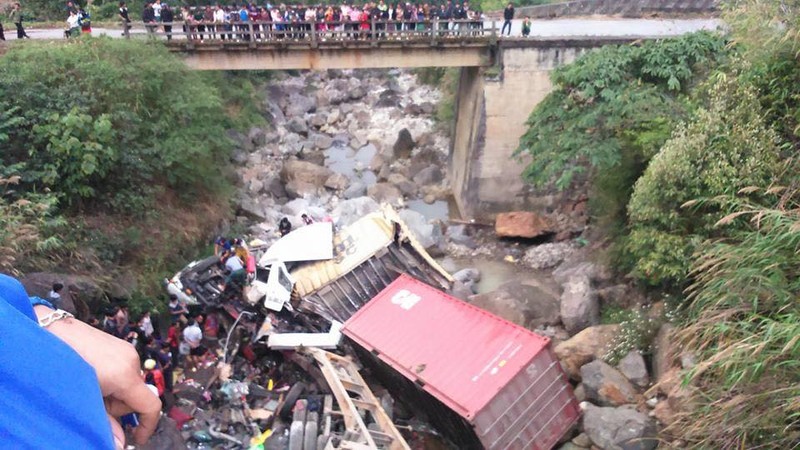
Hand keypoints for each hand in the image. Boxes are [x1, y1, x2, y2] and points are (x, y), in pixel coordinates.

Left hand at [34, 306, 161, 447]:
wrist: (48, 330)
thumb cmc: (63, 368)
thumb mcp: (84, 401)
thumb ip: (105, 423)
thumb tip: (119, 444)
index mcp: (125, 376)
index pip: (151, 405)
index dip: (147, 426)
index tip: (136, 438)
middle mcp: (132, 360)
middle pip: (137, 395)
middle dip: (119, 406)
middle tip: (94, 403)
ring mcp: (126, 349)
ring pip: (129, 383)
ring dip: (114, 392)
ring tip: (89, 386)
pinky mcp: (118, 344)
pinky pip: (123, 370)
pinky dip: (112, 379)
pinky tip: (92, 375)